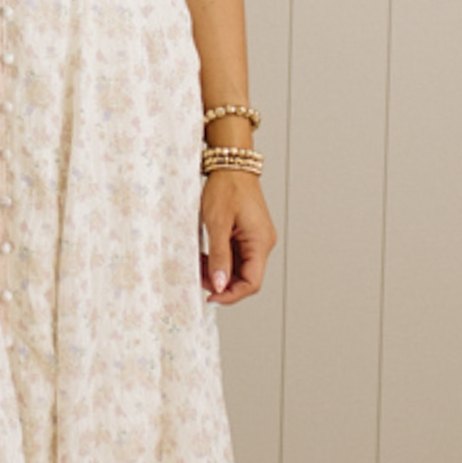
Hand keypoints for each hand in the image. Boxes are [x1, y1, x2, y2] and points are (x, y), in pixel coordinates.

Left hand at [201, 172, 276, 304]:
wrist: (231, 165)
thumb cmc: (226, 188)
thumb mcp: (217, 224)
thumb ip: (219, 257)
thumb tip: (220, 285)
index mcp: (260, 242)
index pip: (252, 283)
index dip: (231, 295)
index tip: (211, 297)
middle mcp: (263, 243)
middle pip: (246, 278)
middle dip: (222, 282)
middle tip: (198, 277)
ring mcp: (256, 239)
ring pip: (239, 268)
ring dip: (219, 271)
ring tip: (198, 264)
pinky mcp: (248, 235)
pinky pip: (236, 256)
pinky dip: (220, 260)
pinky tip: (204, 256)